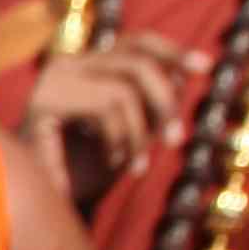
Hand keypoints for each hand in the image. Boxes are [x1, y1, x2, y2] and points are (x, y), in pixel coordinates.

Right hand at [22, 34, 202, 206]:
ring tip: (136, 163)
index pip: (137, 43)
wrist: (44, 205)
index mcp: (86, 65)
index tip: (205, 66)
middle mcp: (67, 65)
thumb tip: (185, 74)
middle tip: (176, 140)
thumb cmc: (87, 170)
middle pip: (137, 61)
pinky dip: (119, 140)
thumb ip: (152, 103)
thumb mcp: (132, 131)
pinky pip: (105, 110)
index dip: (173, 51)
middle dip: (165, 102)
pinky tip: (112, 162)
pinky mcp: (43, 104)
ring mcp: (52, 81)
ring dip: (139, 134)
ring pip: (124, 90)